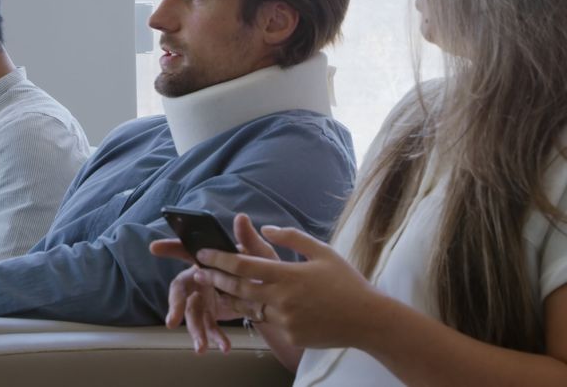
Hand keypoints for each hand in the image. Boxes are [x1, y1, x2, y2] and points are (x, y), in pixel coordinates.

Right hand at [150, 213, 278, 353]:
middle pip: (181, 290)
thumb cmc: (263, 269)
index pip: (185, 251)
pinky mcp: (212, 314)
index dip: (170, 247)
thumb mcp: (259, 255)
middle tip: (172, 321)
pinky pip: (209, 326)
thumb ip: (248, 239)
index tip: (154, 247)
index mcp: (208, 259)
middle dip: (176, 306)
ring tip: (201, 348)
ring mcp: (204, 297)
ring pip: (192, 314)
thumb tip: (241, 218)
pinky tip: (223, 347)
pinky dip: (215, 337)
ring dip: (196, 331)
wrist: (274, 297)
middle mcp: (201, 277)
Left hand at [194, 225, 382, 349]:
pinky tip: (252, 305)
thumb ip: (292, 237)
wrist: (367, 320)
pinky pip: (268, 323)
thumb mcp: (322, 252)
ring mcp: (285, 321)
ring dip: (231, 298)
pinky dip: (259, 312)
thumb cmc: (346, 282)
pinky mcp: (290, 336)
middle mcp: (282, 299)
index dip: (219, 259)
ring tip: (219, 288)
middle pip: (237, 289)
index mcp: (288, 275)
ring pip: (248, 308)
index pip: (243, 266)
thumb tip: (266, 228)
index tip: (203, 253)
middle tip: (199, 272)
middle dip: (215, 279)